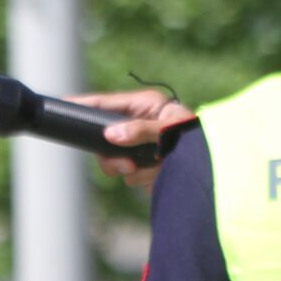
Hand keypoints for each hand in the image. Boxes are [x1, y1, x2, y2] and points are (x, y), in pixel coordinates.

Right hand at [71, 89, 196, 190]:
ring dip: (131, 169)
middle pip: (104, 136)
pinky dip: (141, 178)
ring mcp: (140, 146)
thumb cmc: (198, 141)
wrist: (216, 174)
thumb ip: (140, 131)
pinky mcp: (144, 165)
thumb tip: (111, 136)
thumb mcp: (170, 130)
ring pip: (113, 158)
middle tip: (126, 165)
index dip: (85, 104)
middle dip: (112, 154)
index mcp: (146, 105)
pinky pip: (128, 173)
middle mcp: (140, 123)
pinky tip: (159, 175)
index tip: (65, 104)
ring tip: (155, 169)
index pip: (107, 103)